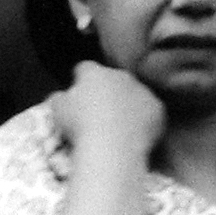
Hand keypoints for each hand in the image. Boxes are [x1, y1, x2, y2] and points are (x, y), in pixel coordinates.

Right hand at [48, 62, 163, 159]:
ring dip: (130, 103)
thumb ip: (59, 97)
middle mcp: (120, 75)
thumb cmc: (80, 126)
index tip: (81, 94)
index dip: (82, 81)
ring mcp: (142, 90)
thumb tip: (62, 97)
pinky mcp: (158, 107)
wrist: (112, 145)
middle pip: (114, 78)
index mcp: (94, 72)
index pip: (86, 69)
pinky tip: (139, 132)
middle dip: (109, 90)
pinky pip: (152, 110)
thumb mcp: (57, 109)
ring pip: (135, 93)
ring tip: (122, 125)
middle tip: (104, 111)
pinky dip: (146, 118)